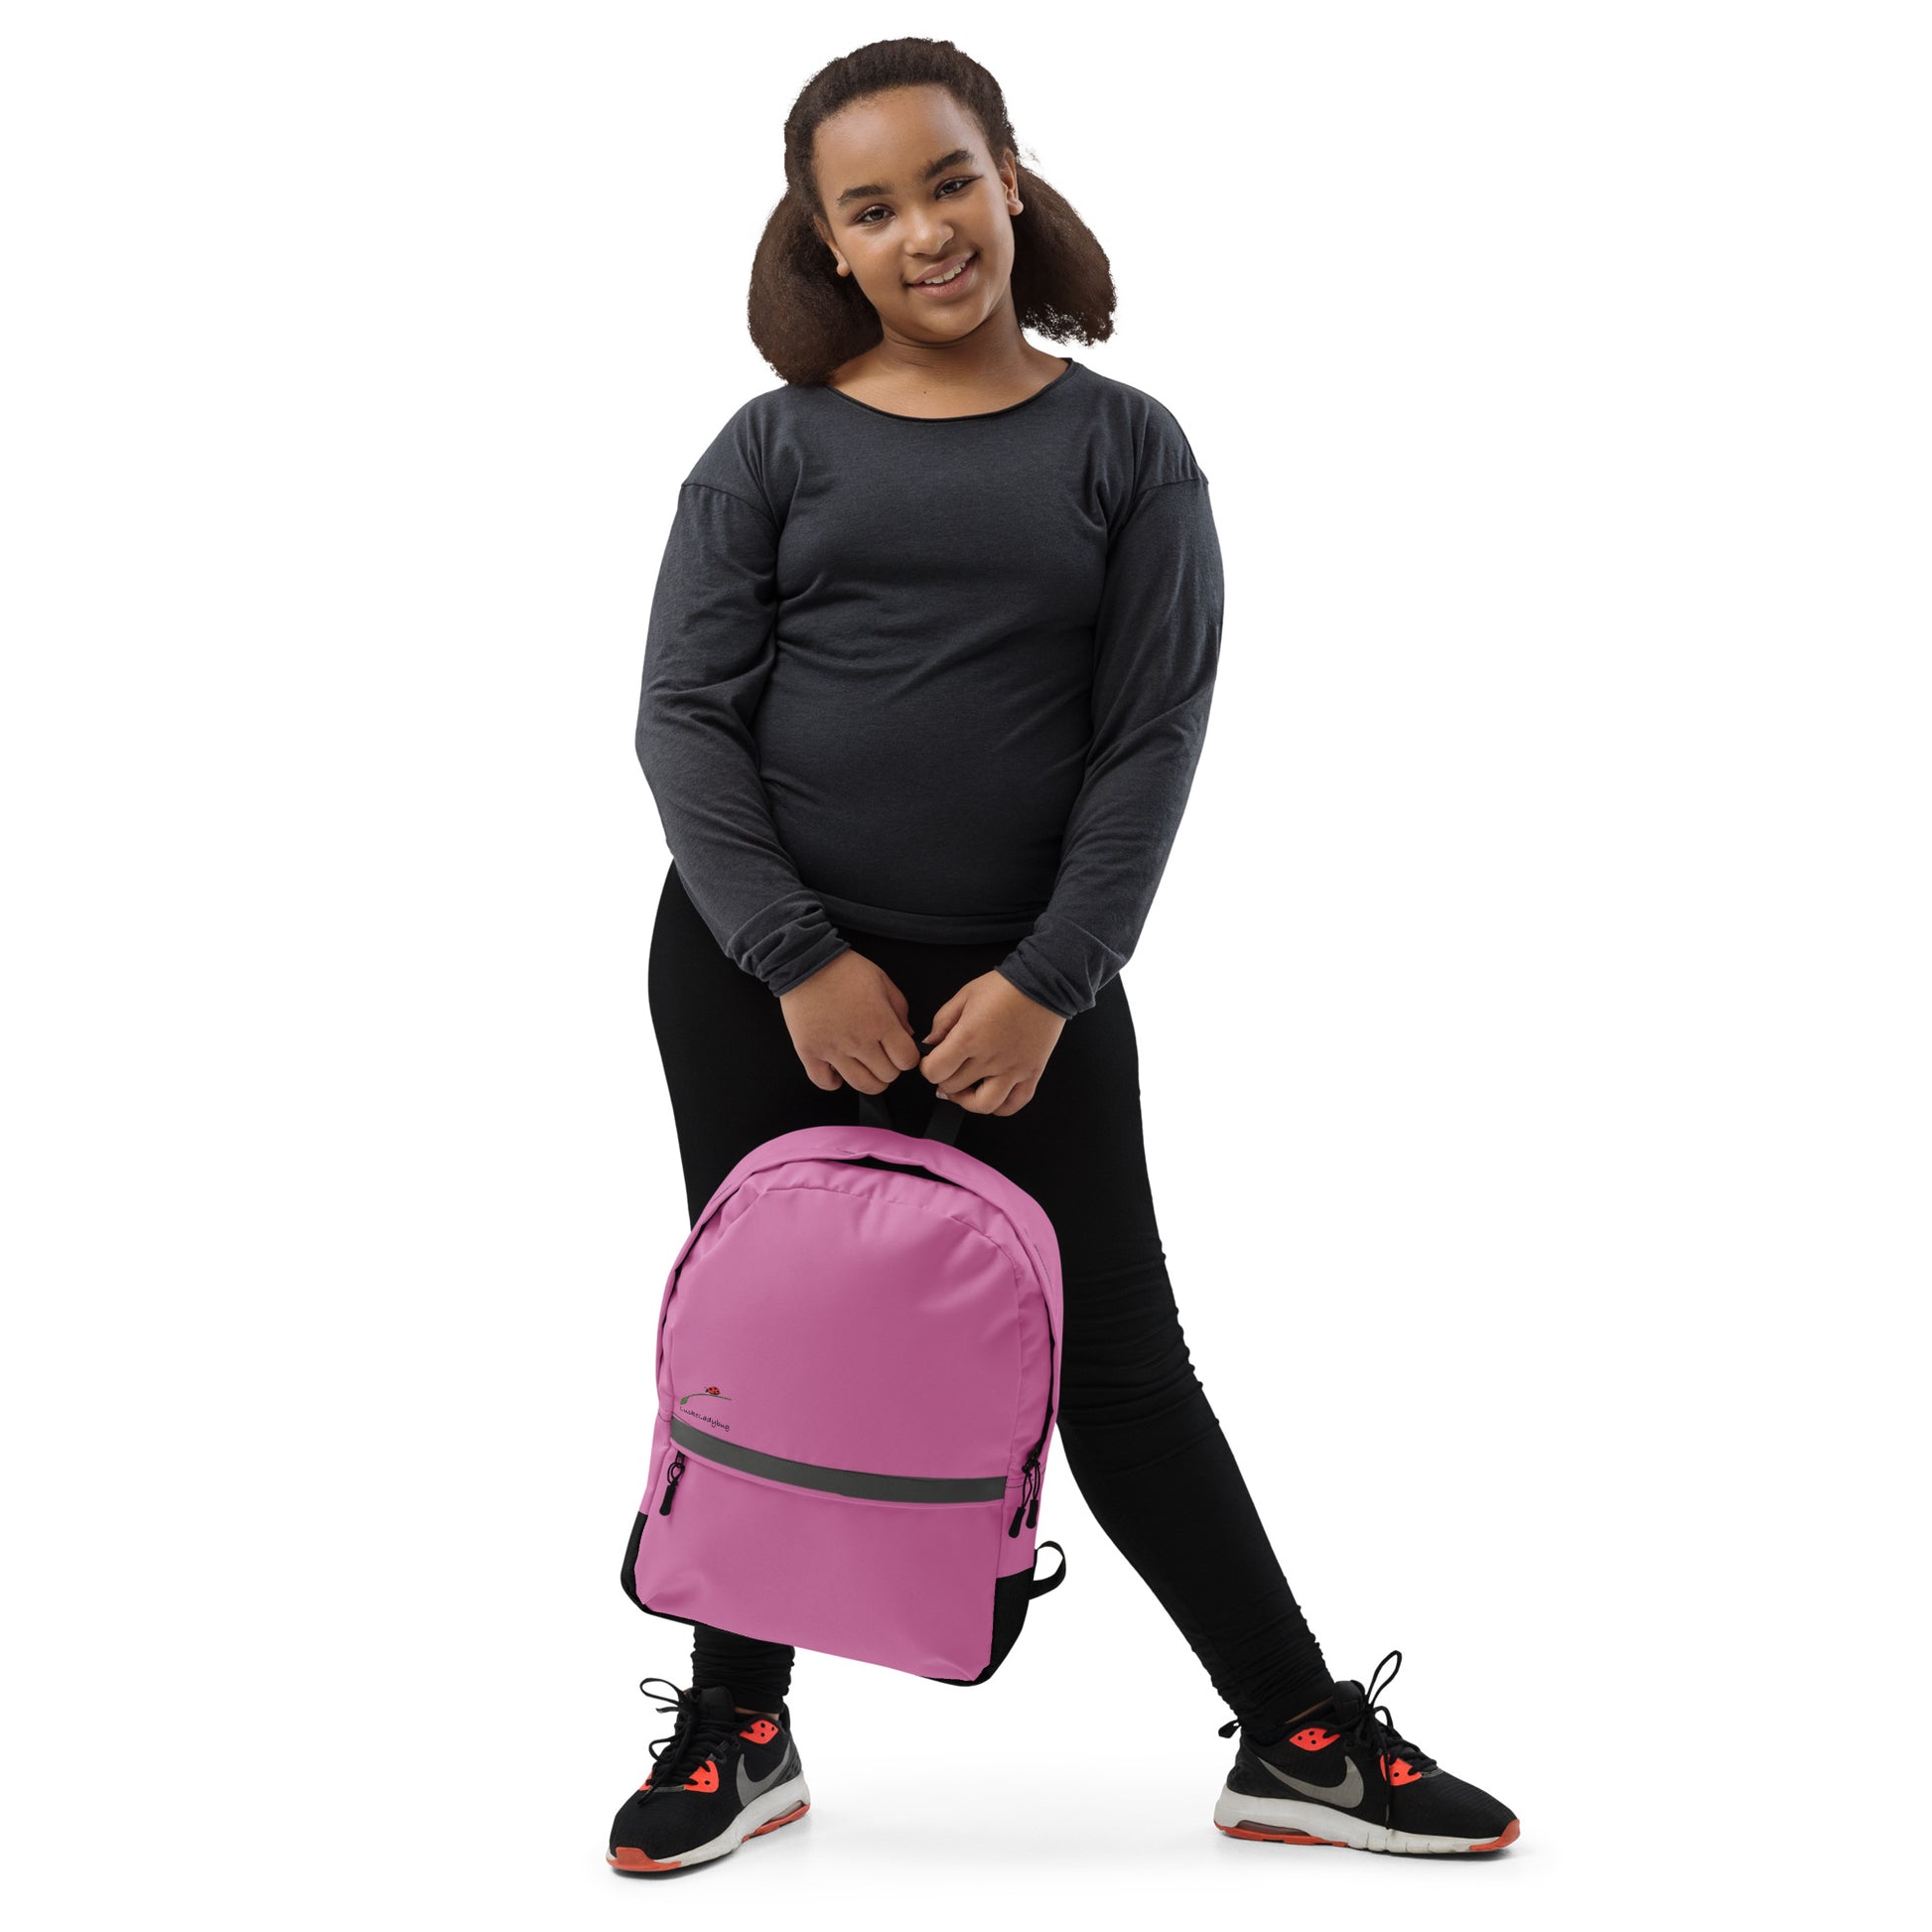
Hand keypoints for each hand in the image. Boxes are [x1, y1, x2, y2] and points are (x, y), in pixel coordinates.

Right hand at [777, 948, 921, 1092]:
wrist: (804, 962)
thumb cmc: (845, 969)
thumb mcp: (883, 981)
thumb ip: (900, 1010)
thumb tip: (907, 1035)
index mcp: (880, 1022)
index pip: (906, 1060)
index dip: (907, 1058)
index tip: (900, 1051)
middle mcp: (858, 1040)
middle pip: (886, 1076)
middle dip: (889, 1068)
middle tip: (882, 1056)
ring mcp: (832, 1049)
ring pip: (860, 1085)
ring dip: (868, 1080)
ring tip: (864, 1066)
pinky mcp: (808, 1052)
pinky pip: (824, 1082)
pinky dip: (834, 1082)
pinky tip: (838, 1070)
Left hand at [919, 971, 1066, 1116]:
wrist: (1043, 983)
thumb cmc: (1005, 987)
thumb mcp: (964, 995)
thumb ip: (942, 1022)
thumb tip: (929, 1043)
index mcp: (969, 1037)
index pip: (935, 1071)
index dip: (927, 1068)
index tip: (931, 1061)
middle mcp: (990, 1058)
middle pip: (953, 1087)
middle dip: (943, 1080)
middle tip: (948, 1069)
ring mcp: (1012, 1069)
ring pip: (983, 1105)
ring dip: (967, 1101)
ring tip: (964, 1090)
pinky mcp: (1031, 1073)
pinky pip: (1014, 1104)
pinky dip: (1000, 1107)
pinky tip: (992, 1096)